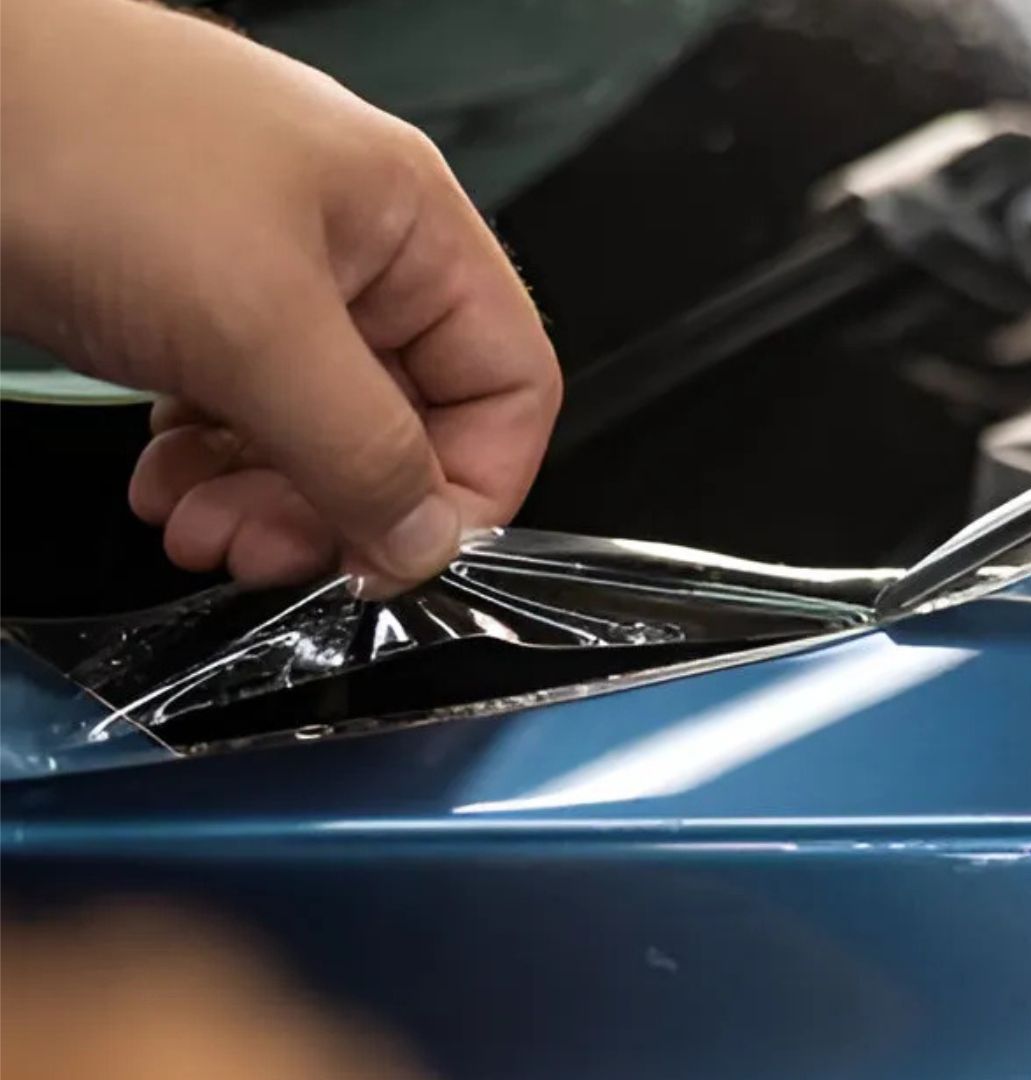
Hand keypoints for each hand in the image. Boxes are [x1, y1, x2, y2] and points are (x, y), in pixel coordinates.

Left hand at [0, 0, 559, 594]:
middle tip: (262, 549)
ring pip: (315, 427)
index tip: (394, 554)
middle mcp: (356, 250)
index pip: (507, 385)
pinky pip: (237, 409)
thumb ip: (359, 448)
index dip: (469, 485)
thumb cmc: (82, 143)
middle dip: (337, 504)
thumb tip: (426, 539)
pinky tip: (158, 481)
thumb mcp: (252, 324)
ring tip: (194, 522)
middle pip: (406, 421)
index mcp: (413, 226)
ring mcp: (266, 272)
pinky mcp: (187, 296)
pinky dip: (206, 464)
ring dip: (262, 497)